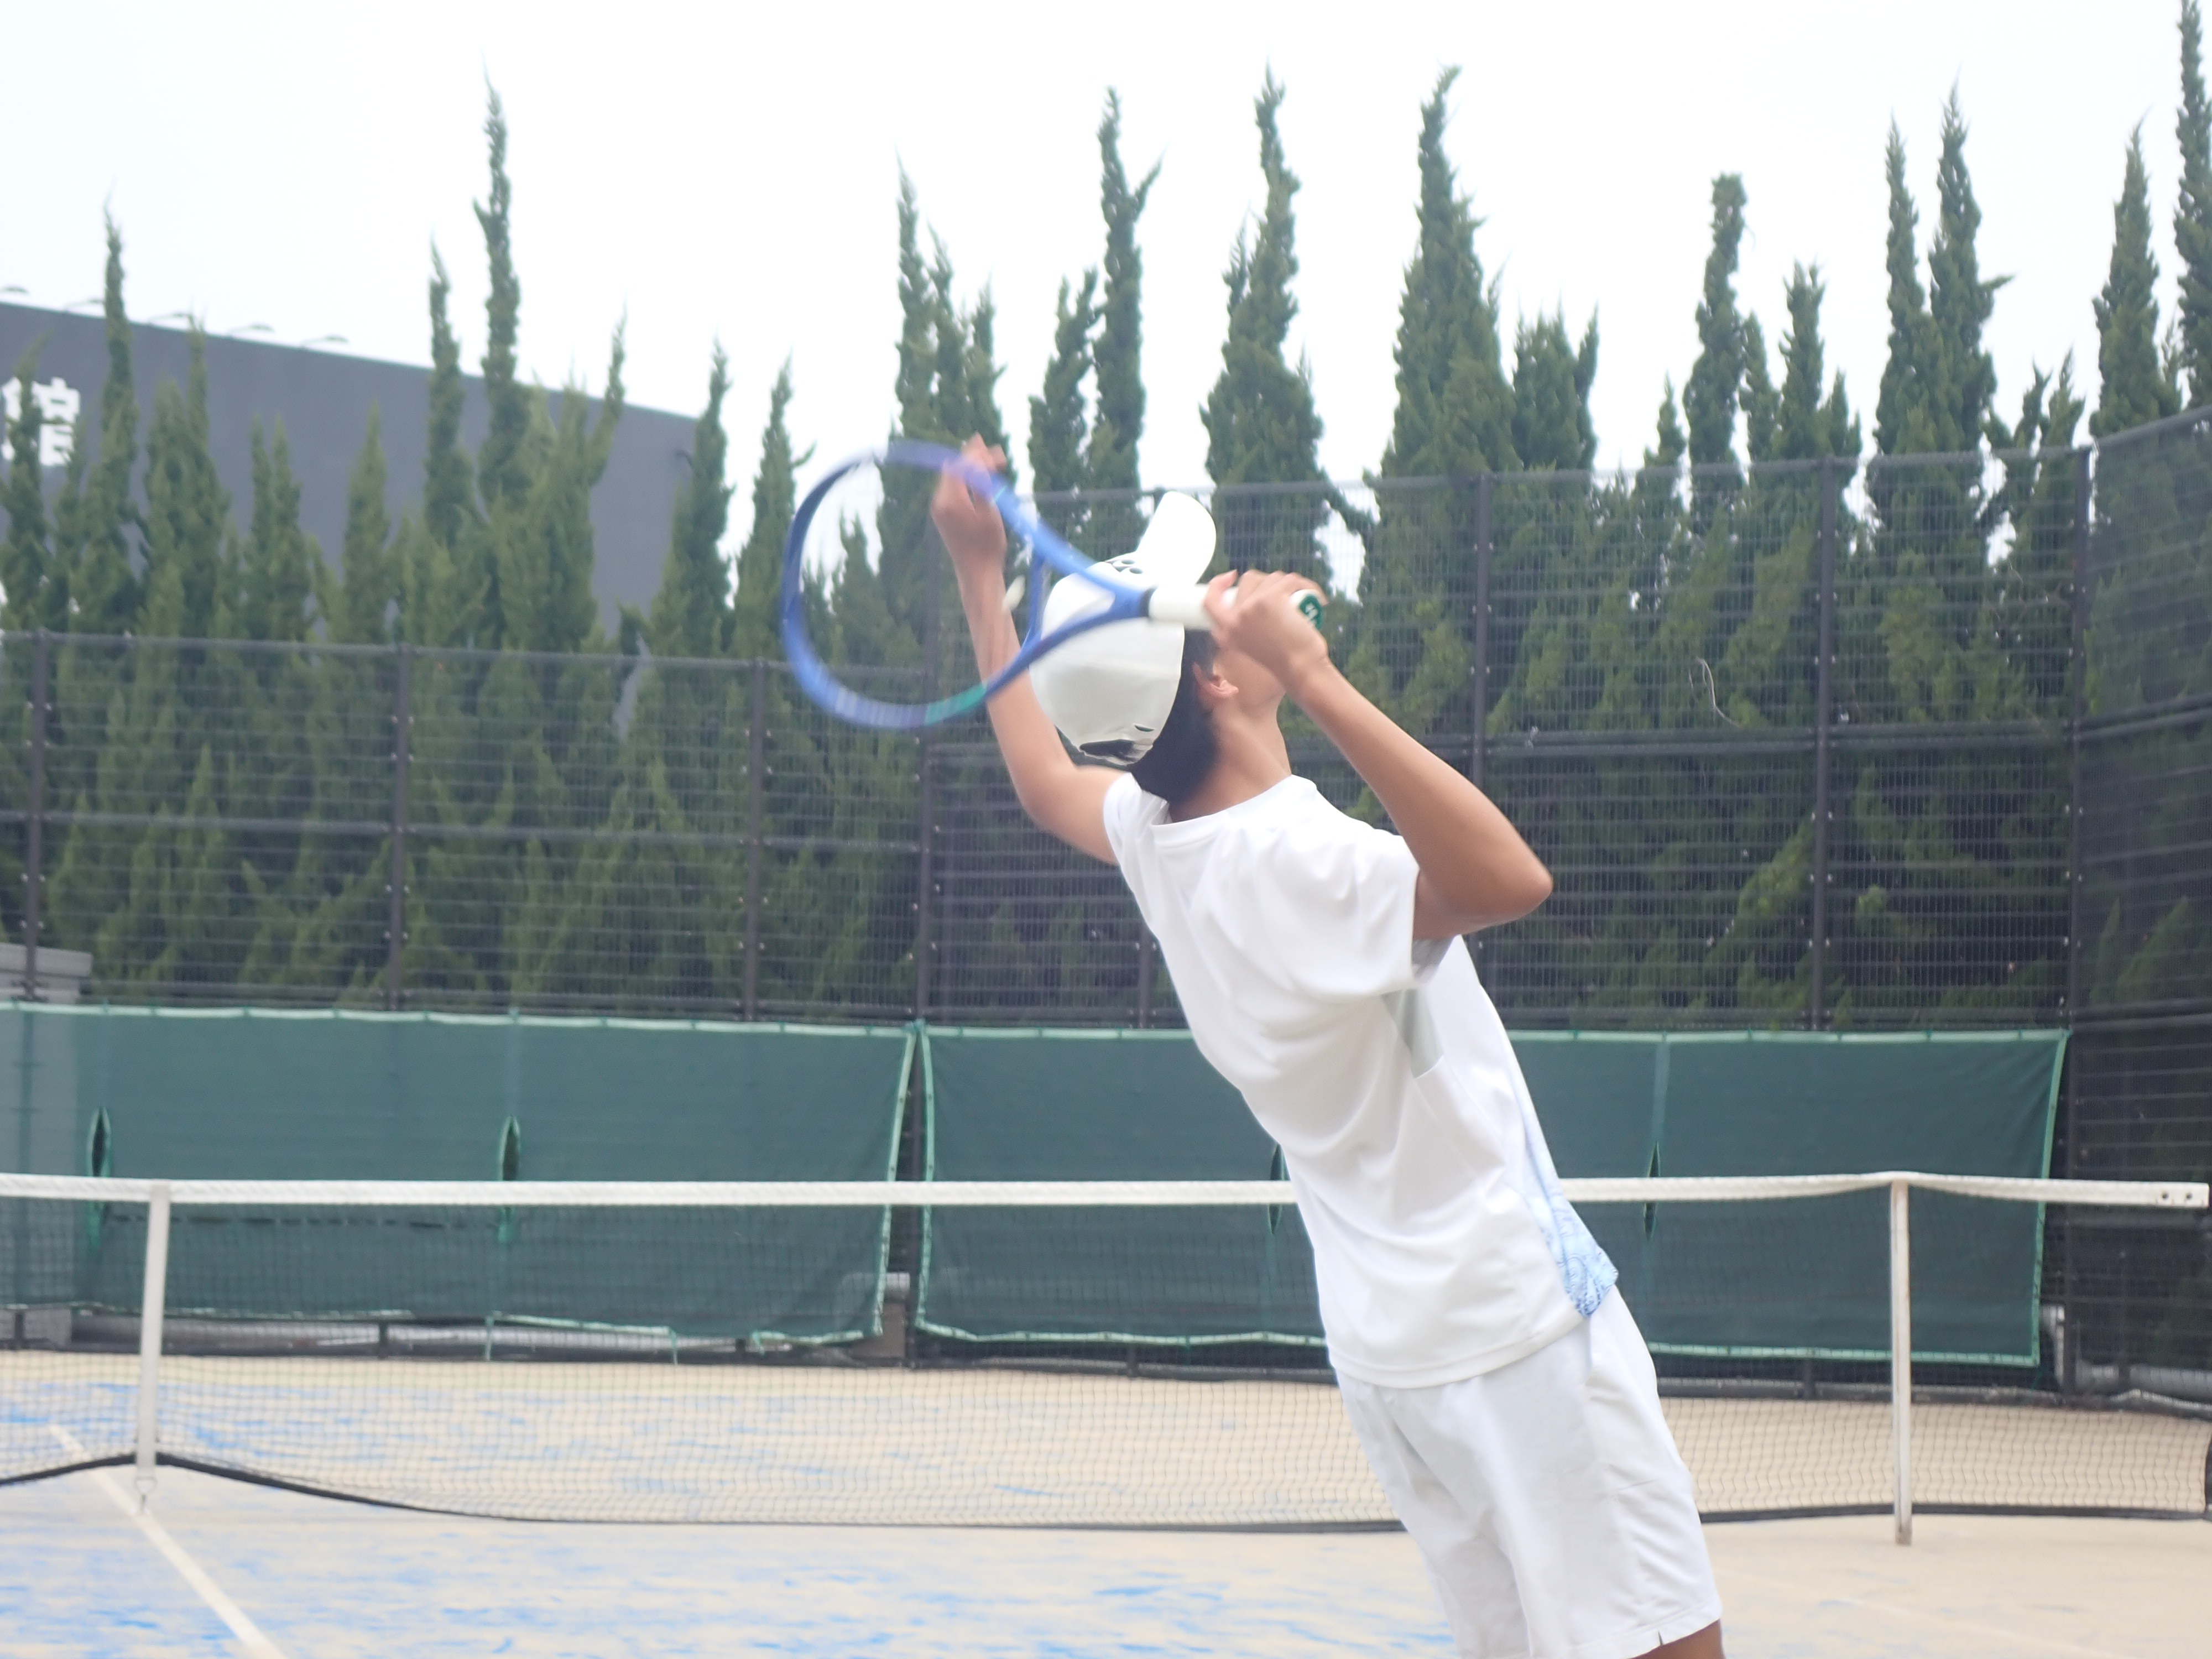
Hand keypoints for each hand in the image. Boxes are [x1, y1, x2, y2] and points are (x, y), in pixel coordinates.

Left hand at [930, 436, 1008, 590]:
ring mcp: (939, 508)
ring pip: (955, 477)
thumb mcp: (990, 513)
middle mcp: (939, 502)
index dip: (977, 456)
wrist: (977, 574)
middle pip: (955, 469)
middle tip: (1000, 456)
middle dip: (976, 459)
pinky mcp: (944, 514)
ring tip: (996, 465)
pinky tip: (984, 480)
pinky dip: (969, 481)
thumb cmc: (988, 547)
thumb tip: (977, 460)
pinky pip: (954, 488)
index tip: (998, 453)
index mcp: (949, 501)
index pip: (960, 466)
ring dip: (974, 469)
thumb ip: (981, 484)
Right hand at [1203, 569, 1330, 696]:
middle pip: (1248, 580)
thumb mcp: (1253, 647)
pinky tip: (1318, 599)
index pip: (1210, 601)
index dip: (1218, 584)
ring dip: (1292, 584)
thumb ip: (1244, 630)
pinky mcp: (1270, 599)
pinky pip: (1290, 580)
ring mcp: (1250, 606)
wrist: (1301, 672)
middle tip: (1286, 595)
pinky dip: (1307, 586)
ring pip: (1272, 578)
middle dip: (1270, 582)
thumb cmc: (1285, 663)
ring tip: (1306, 601)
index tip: (1232, 576)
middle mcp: (1233, 618)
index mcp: (1225, 632)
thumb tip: (1249, 603)